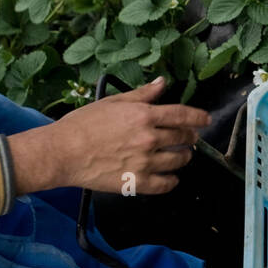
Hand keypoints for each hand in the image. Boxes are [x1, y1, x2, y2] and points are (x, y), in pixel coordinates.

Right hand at [7, 77, 210, 195]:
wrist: (62, 152)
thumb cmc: (83, 124)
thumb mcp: (114, 101)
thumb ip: (142, 94)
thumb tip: (163, 83)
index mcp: (144, 115)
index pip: (183, 115)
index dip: (198, 117)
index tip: (206, 120)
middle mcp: (149, 138)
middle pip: (184, 138)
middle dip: (190, 137)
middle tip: (189, 138)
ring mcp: (144, 162)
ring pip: (178, 161)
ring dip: (183, 157)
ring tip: (181, 156)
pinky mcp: (136, 182)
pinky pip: (165, 184)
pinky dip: (172, 181)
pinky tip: (170, 177)